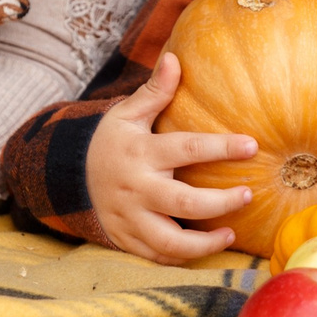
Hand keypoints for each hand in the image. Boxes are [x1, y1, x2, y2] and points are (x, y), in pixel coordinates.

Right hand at [88, 53, 258, 264]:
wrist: (65, 176)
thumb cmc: (108, 141)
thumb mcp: (126, 114)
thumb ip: (154, 91)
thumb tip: (175, 59)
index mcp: (141, 152)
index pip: (188, 149)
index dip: (222, 147)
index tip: (252, 145)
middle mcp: (137, 188)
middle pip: (185, 202)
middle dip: (221, 202)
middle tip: (248, 194)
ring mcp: (130, 218)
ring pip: (171, 241)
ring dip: (205, 243)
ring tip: (230, 234)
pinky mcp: (126, 239)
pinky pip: (157, 256)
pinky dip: (182, 257)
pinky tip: (204, 247)